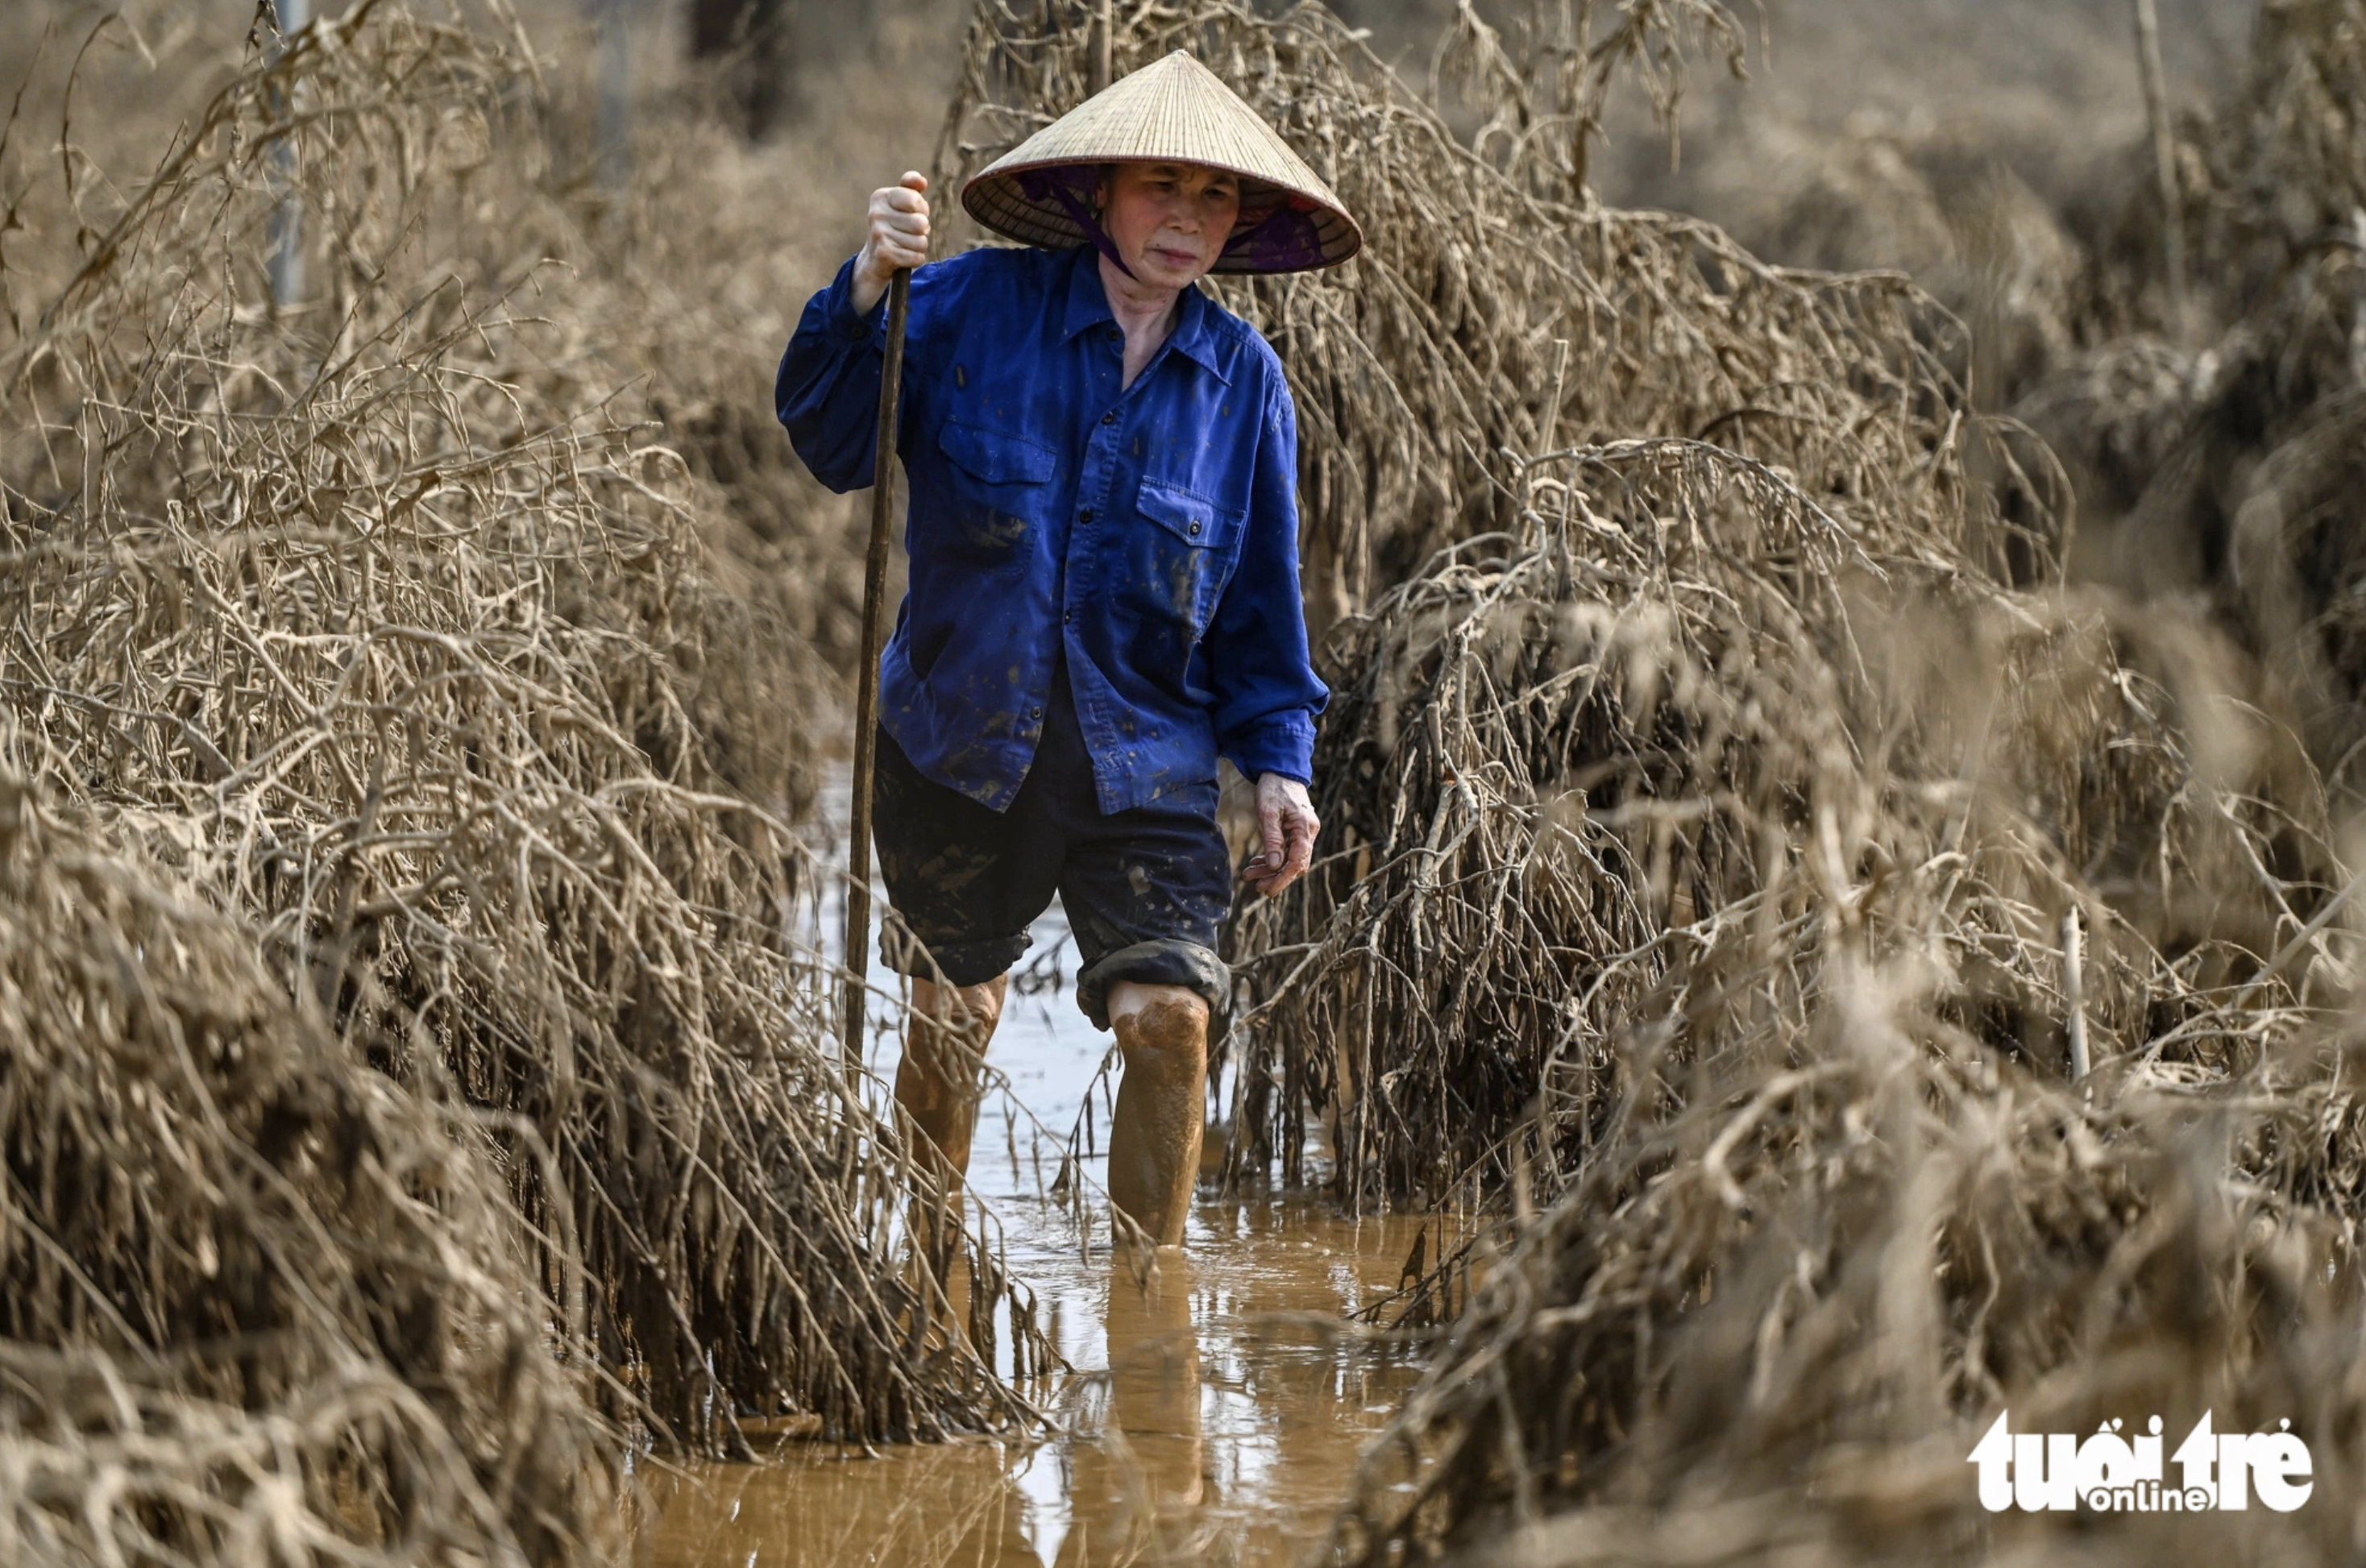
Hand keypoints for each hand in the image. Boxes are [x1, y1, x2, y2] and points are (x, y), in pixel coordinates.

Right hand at [851, 171, 929, 316]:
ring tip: (906, 244)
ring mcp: (878, 234)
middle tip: (910, 232)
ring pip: (921, 242)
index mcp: (881, 196)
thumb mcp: (901, 203)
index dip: (922, 209)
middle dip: (922, 230)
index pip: (915, 200)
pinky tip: (904, 256)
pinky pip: (917, 257)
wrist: (875, 258)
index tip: (913, 212)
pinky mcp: (884, 254)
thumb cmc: (895, 226)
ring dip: (919, 246)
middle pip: (921, 223)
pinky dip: (916, 259)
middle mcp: (876, 213)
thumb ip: (912, 188)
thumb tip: (921, 181)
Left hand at [1242, 773, 1318, 897]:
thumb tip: (1275, 866)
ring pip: (1290, 859)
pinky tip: (1257, 862)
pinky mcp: (1296, 831)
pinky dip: (1273, 858)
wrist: (1280, 770)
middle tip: (1255, 885)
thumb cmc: (1274, 787)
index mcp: (1305, 827)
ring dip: (1271, 869)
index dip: (1283, 879)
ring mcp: (1304, 832)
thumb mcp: (1268, 812)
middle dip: (1275, 877)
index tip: (1269, 890)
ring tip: (1250, 874)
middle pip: (1295, 864)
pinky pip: (1287, 851)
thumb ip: (1272, 839)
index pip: (1298, 861)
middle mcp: (1309, 832)